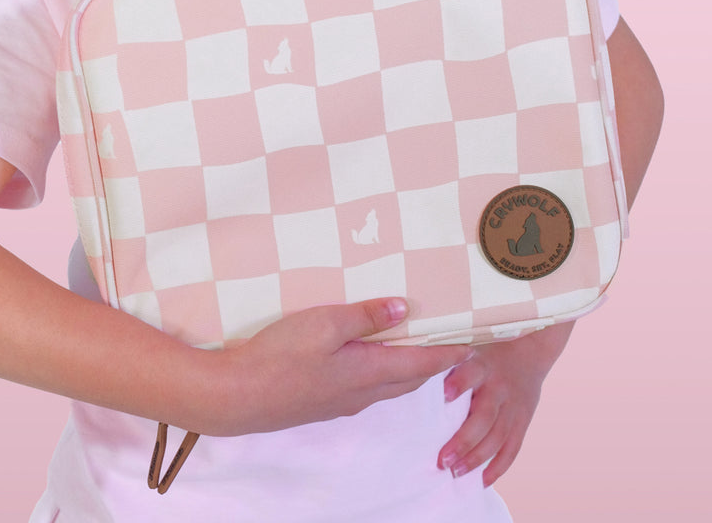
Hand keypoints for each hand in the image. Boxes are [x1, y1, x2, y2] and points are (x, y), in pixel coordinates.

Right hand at [207, 298, 471, 436]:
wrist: (239, 395)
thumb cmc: (282, 355)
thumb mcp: (325, 323)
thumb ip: (365, 316)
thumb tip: (403, 308)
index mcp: (370, 372)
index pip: (423, 364)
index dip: (448, 351)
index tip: (471, 339)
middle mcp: (362, 393)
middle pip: (409, 377)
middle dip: (432, 360)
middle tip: (446, 336)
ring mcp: (341, 402)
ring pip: (387, 384)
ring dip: (406, 366)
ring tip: (412, 341)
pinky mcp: (322, 402)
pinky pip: (365, 386)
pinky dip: (380, 370)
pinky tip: (366, 355)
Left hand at [437, 322, 573, 486]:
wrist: (531, 346)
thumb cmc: (487, 346)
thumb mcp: (469, 342)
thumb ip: (447, 355)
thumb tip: (412, 362)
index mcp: (482, 364)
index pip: (470, 373)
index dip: (459, 384)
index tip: (444, 396)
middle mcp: (499, 387)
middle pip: (483, 418)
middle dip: (463, 441)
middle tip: (442, 460)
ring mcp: (513, 407)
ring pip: (497, 438)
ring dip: (477, 458)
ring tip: (456, 473)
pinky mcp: (522, 420)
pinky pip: (512, 448)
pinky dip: (499, 467)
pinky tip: (483, 480)